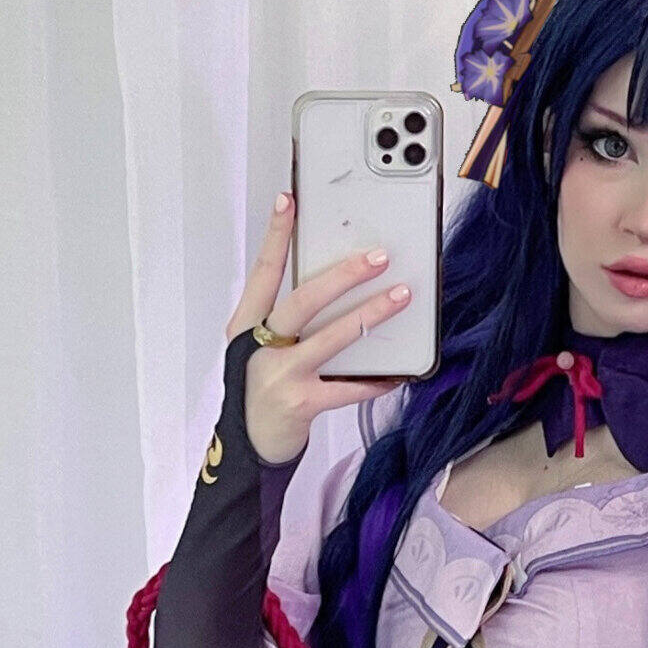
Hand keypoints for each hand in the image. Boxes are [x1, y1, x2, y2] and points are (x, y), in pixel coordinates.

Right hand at [225, 192, 415, 463]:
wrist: (248, 446)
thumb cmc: (261, 390)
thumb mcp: (261, 349)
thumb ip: (289, 323)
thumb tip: (340, 290)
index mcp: (247, 326)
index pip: (262, 272)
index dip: (274, 235)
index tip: (289, 200)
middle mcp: (260, 346)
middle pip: (304, 300)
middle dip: (343, 275)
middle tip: (378, 257)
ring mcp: (281, 375)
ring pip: (333, 338)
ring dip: (371, 315)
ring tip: (400, 296)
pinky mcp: (302, 404)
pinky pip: (348, 388)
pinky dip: (376, 380)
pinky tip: (399, 372)